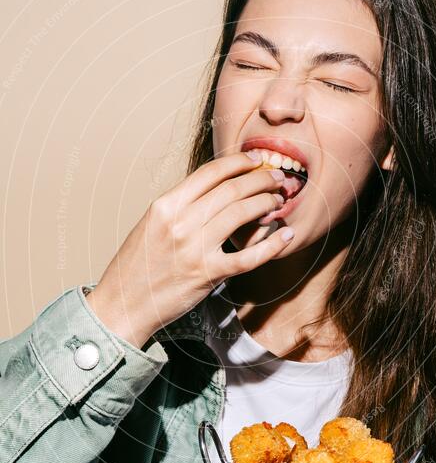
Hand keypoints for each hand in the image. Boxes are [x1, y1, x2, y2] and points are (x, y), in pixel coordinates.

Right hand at [85, 152, 293, 347]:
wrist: (123, 304)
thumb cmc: (138, 265)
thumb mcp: (152, 224)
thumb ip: (182, 205)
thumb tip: (217, 189)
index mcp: (166, 205)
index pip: (211, 172)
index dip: (240, 161)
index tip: (257, 159)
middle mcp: (181, 221)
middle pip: (232, 189)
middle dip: (261, 179)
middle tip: (277, 178)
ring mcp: (195, 248)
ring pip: (243, 213)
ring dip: (267, 202)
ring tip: (278, 200)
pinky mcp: (208, 274)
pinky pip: (249, 256)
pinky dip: (272, 245)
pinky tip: (286, 236)